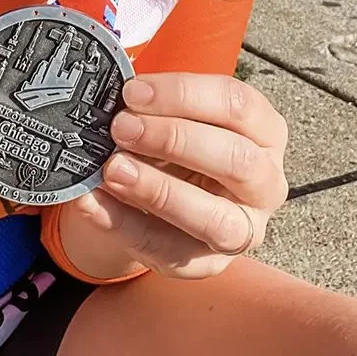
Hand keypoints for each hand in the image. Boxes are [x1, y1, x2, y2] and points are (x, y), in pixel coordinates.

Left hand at [61, 73, 288, 279]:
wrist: (161, 201)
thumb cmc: (176, 146)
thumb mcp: (174, 117)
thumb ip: (155, 105)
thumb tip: (113, 92)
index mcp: (264, 132)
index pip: (238, 105)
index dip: (184, 94)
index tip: (133, 92)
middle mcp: (266, 182)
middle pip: (236, 159)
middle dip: (173, 139)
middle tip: (121, 127)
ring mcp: (244, 229)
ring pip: (215, 219)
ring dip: (159, 192)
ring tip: (111, 170)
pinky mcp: (210, 264)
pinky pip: (169, 252)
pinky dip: (124, 225)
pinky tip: (90, 202)